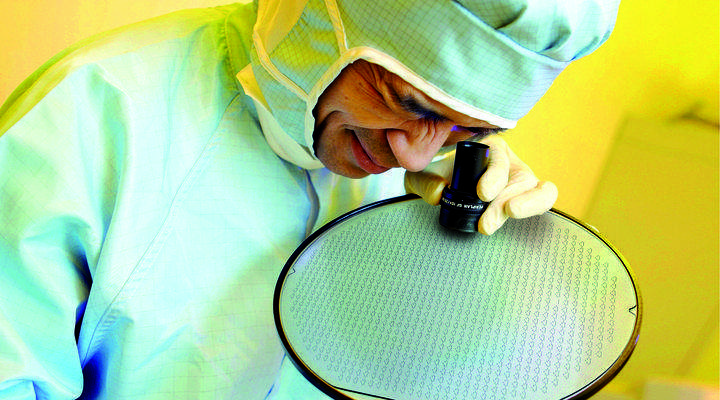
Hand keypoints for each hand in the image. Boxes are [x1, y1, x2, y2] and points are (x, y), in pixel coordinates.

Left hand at [404, 135, 557, 234]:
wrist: (442, 188)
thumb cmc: (437, 177)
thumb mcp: (423, 176)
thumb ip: (426, 182)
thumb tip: (438, 194)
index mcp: (487, 148)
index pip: (499, 158)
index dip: (494, 177)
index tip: (481, 194)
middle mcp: (508, 161)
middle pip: (520, 178)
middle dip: (504, 201)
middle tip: (485, 223)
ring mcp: (521, 179)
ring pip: (538, 189)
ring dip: (523, 207)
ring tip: (494, 225)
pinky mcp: (528, 197)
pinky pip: (543, 199)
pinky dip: (535, 206)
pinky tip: (521, 215)